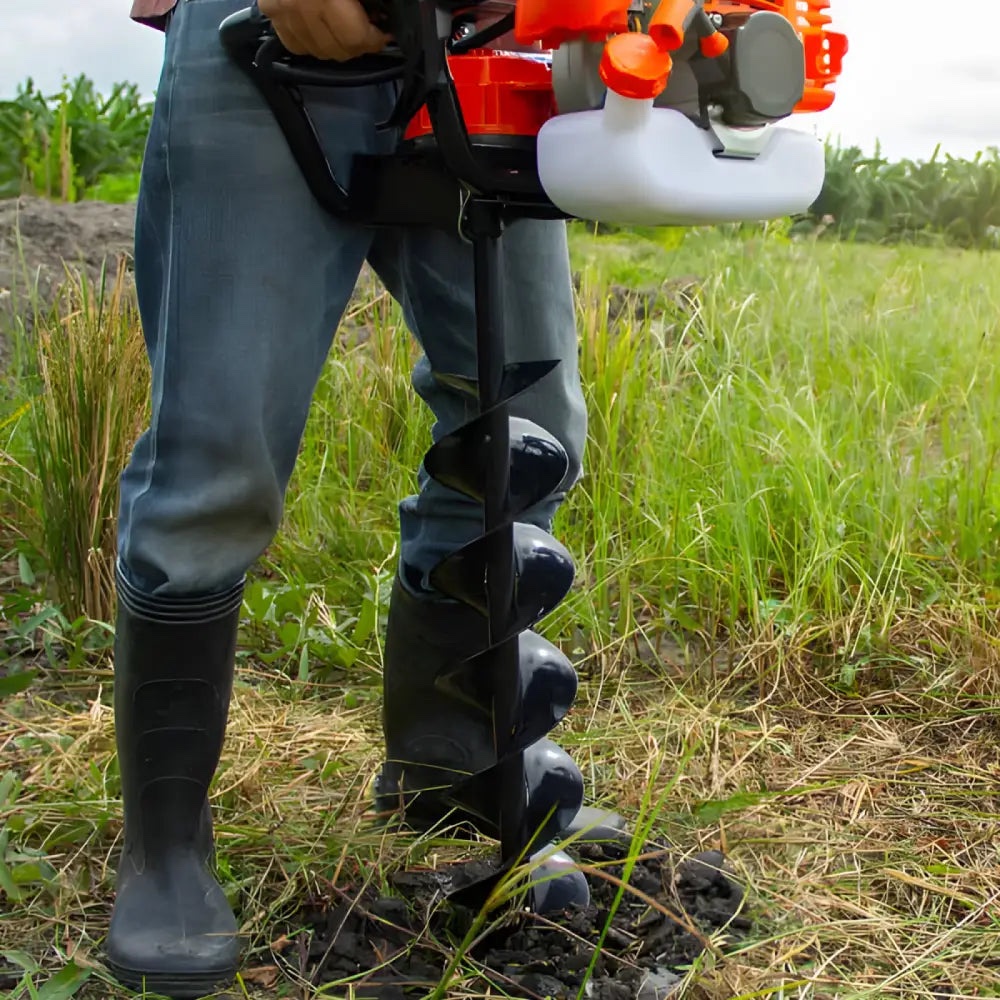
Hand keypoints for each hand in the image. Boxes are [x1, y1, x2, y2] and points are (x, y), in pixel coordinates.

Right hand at [257, 0, 389, 60]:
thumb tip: (381, 16)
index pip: (356, 37)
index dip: (376, 39)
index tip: (384, 30)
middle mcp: (301, 5)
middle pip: (338, 49)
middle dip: (359, 45)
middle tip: (368, 31)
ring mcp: (282, 9)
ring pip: (317, 50)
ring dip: (337, 46)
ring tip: (346, 31)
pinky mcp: (268, 8)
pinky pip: (294, 43)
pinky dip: (311, 42)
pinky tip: (321, 29)